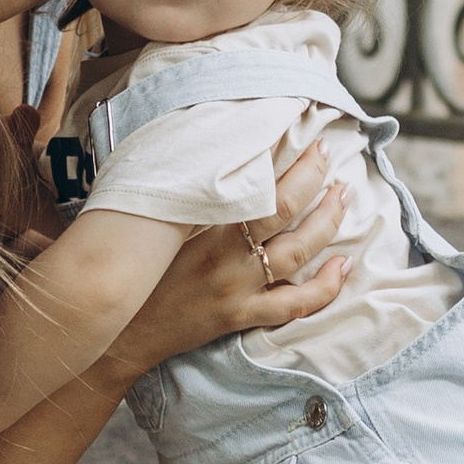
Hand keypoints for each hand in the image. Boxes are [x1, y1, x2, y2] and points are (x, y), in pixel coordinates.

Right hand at [104, 134, 350, 377]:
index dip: (278, 154)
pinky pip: (295, 305)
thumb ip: (189, 198)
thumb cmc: (136, 271)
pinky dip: (325, 286)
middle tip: (327, 152)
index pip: (251, 182)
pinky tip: (343, 265)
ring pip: (298, 251)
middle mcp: (225, 256)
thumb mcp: (158, 226)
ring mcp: (238, 288)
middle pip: (283, 208)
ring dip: (327, 220)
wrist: (120, 331)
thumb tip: (215, 161)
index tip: (294, 132)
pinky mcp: (242, 316)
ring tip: (343, 194)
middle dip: (311, 175)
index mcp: (202, 226)